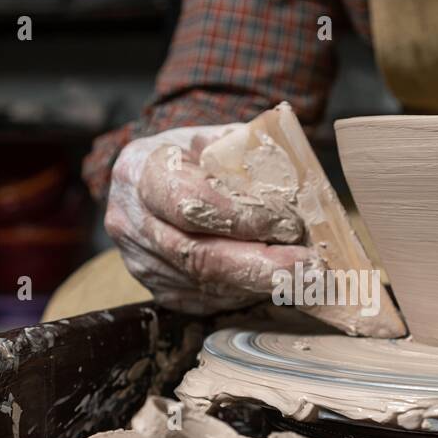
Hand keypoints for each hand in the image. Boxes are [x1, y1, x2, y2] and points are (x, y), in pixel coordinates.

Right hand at [105, 125, 315, 313]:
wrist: (153, 179)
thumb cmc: (194, 156)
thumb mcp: (217, 138)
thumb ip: (249, 156)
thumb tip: (297, 186)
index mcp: (140, 170)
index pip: (190, 203)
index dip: (241, 217)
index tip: (286, 221)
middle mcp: (131, 221)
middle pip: (197, 254)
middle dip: (259, 263)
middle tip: (306, 264)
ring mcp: (140, 261)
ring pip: (205, 283)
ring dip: (260, 283)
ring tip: (304, 275)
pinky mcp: (158, 290)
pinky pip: (206, 300)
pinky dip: (246, 293)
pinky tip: (275, 282)